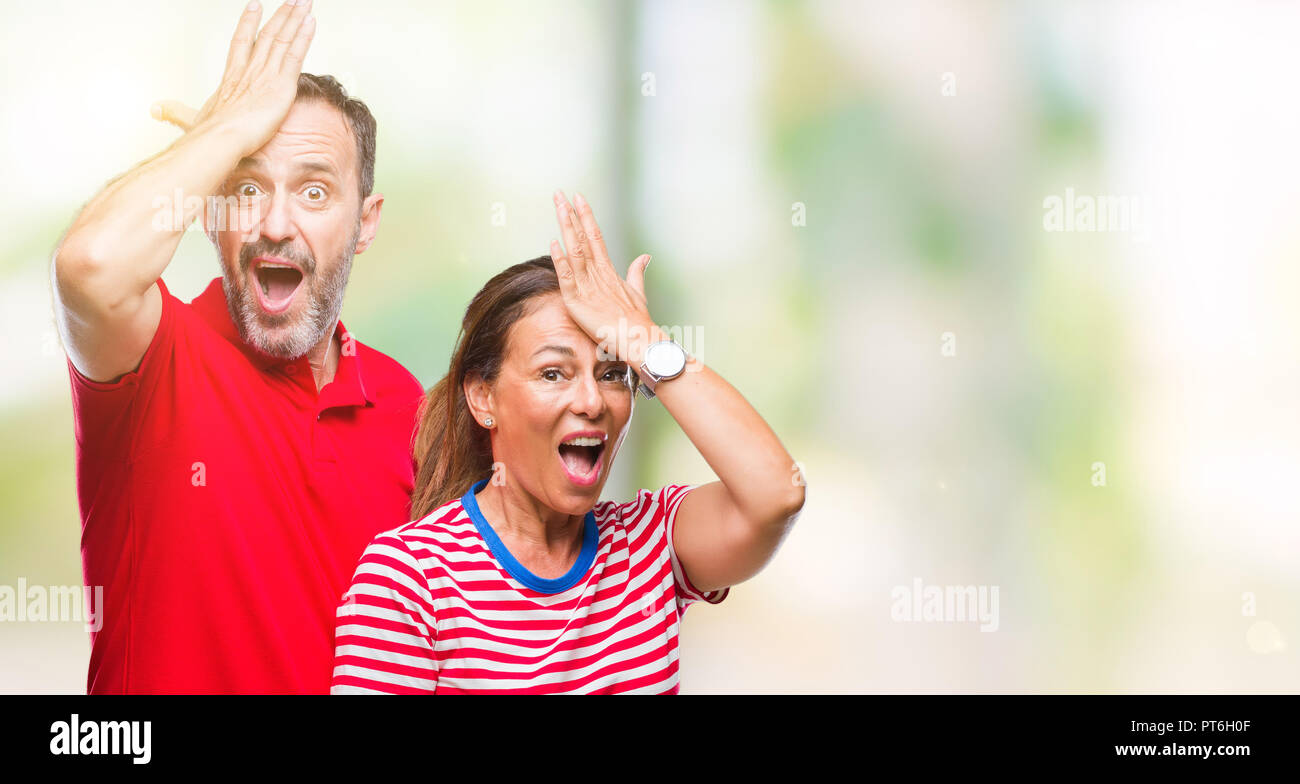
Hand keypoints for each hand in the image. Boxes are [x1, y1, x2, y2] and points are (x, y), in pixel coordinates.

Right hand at [150, 0, 314, 150]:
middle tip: (292, 0)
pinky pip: (295, 54)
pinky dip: (304, 37)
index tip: (255, 6)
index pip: (241, 42)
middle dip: (281, 16)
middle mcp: (249, 70)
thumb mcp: (190, 120)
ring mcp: (265, 74)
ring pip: (282, 39)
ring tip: (304, 1)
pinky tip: (310, 22)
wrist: (221, 140)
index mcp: (232, 77)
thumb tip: (156, 110)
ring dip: (295, 19)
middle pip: (267, 35)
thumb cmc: (207, 135)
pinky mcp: (281, 84)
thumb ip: (176, 112)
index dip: (249, 23)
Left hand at [550, 190, 657, 364]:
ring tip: (559, 207)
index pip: (595, 236)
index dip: (586, 216)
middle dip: (571, 214)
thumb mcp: (637, 292)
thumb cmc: (638, 320)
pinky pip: (567, 278)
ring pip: (575, 251)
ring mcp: (588, 285)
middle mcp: (598, 273)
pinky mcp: (579, 301)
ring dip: (566, 228)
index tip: (578, 198)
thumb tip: (645, 256)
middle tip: (559, 193)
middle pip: (582, 237)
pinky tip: (554, 244)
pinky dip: (561, 261)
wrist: (640, 340)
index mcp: (608, 270)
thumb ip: (637, 272)